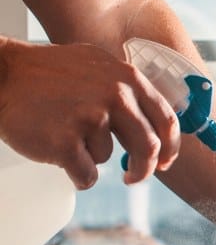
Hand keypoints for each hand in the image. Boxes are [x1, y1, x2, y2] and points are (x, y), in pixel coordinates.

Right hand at [0, 38, 179, 188]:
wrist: (2, 76)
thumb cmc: (48, 74)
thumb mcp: (98, 67)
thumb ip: (128, 90)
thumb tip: (158, 124)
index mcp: (128, 79)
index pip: (167, 121)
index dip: (171, 148)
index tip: (165, 162)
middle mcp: (115, 96)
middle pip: (149, 147)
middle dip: (144, 169)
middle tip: (134, 177)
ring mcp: (91, 118)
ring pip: (108, 157)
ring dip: (90, 155)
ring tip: (66, 133)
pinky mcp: (67, 142)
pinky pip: (86, 175)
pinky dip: (75, 173)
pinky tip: (59, 153)